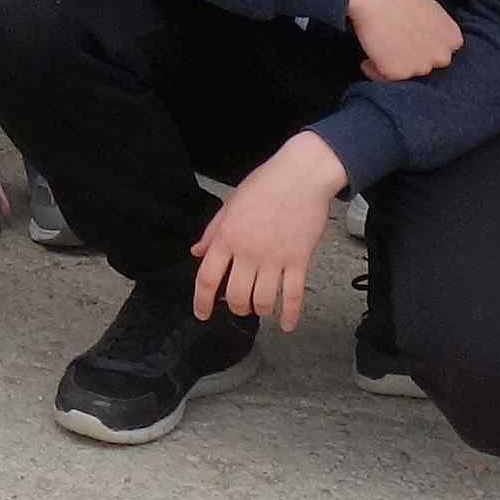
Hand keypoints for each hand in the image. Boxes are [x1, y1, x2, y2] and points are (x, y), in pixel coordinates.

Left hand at [190, 132, 346, 335]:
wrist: (302, 175)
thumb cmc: (265, 184)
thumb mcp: (230, 204)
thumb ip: (212, 232)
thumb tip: (197, 253)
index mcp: (227, 237)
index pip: (208, 278)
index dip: (202, 301)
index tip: (201, 313)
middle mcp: (249, 251)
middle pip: (236, 296)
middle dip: (236, 307)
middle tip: (238, 305)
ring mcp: (275, 258)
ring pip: (263, 301)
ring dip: (260, 310)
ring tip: (260, 306)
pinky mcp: (299, 260)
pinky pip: (293, 295)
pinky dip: (289, 314)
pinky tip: (286, 325)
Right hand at [344, 0, 463, 82]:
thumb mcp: (431, 10)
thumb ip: (437, 31)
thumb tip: (427, 41)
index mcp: (452, 37)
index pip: (444, 51)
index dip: (426, 46)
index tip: (412, 38)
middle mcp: (442, 55)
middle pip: (428, 65)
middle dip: (414, 58)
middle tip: (395, 44)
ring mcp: (421, 66)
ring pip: (407, 73)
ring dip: (395, 64)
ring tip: (380, 46)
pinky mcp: (398, 73)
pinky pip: (384, 78)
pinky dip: (374, 69)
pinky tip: (367, 57)